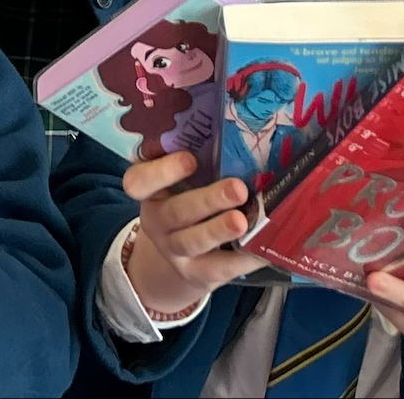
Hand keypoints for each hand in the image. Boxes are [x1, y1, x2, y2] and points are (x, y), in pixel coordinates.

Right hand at [120, 151, 265, 319]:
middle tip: (238, 188)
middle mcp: (158, 221)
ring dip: (218, 230)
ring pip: (192, 241)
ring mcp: (175, 250)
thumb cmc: (189, 201)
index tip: (190, 159)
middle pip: (175, 212)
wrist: (183, 257)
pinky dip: (242, 259)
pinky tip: (264, 249)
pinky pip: (219, 268)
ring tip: (243, 221)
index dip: (162, 171)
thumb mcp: (183, 182)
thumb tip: (241, 129)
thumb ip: (201, 160)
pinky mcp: (197, 274)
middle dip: (206, 200)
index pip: (139, 181)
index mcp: (151, 191)